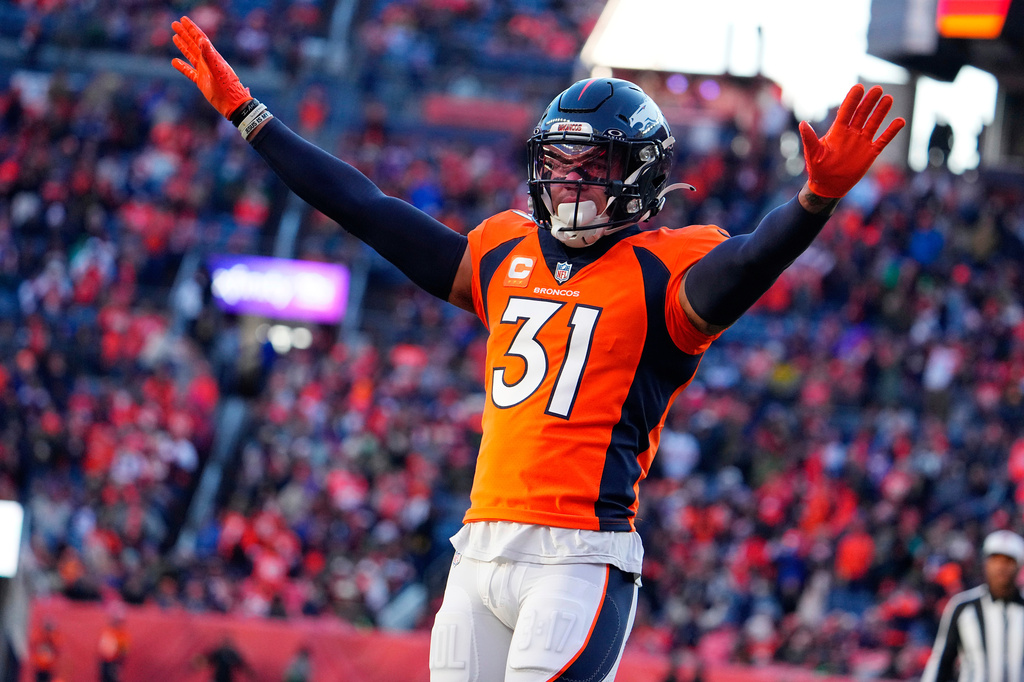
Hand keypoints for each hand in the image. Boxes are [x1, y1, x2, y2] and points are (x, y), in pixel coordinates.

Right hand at [171, 16, 251, 119]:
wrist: (232, 104)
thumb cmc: (228, 86)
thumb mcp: (218, 69)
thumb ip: (210, 55)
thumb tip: (202, 39)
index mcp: (212, 56)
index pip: (200, 38)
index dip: (192, 28)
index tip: (183, 19)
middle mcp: (208, 62)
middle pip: (194, 44)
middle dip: (185, 34)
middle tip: (174, 24)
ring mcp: (204, 71)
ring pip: (191, 55)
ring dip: (183, 46)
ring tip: (174, 37)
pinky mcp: (201, 82)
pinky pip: (189, 72)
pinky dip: (182, 66)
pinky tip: (174, 61)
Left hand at [799, 84, 905, 198]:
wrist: (828, 186)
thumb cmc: (818, 169)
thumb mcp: (813, 153)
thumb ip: (809, 138)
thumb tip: (802, 123)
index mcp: (837, 131)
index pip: (846, 111)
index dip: (852, 99)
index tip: (859, 87)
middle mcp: (851, 133)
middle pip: (862, 113)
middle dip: (869, 101)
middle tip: (877, 89)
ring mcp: (862, 141)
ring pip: (874, 123)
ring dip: (881, 111)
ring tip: (888, 98)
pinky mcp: (870, 152)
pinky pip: (883, 140)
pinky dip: (891, 132)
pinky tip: (900, 121)